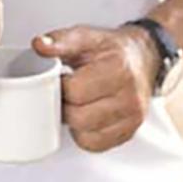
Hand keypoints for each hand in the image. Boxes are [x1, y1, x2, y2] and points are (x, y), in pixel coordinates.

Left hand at [32, 24, 158, 153]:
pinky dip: (84, 134)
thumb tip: (39, 45)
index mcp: (118, 69)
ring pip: (86, 135)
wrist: (143, 58)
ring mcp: (132, 118)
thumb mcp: (85, 36)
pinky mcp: (129, 133)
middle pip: (79, 117)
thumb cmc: (111, 49)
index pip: (75, 91)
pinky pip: (95, 145)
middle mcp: (130, 97)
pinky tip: (84, 116)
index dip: (59, 85)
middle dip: (63, 104)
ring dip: (72, 121)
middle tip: (63, 91)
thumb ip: (60, 40)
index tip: (60, 77)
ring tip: (74, 102)